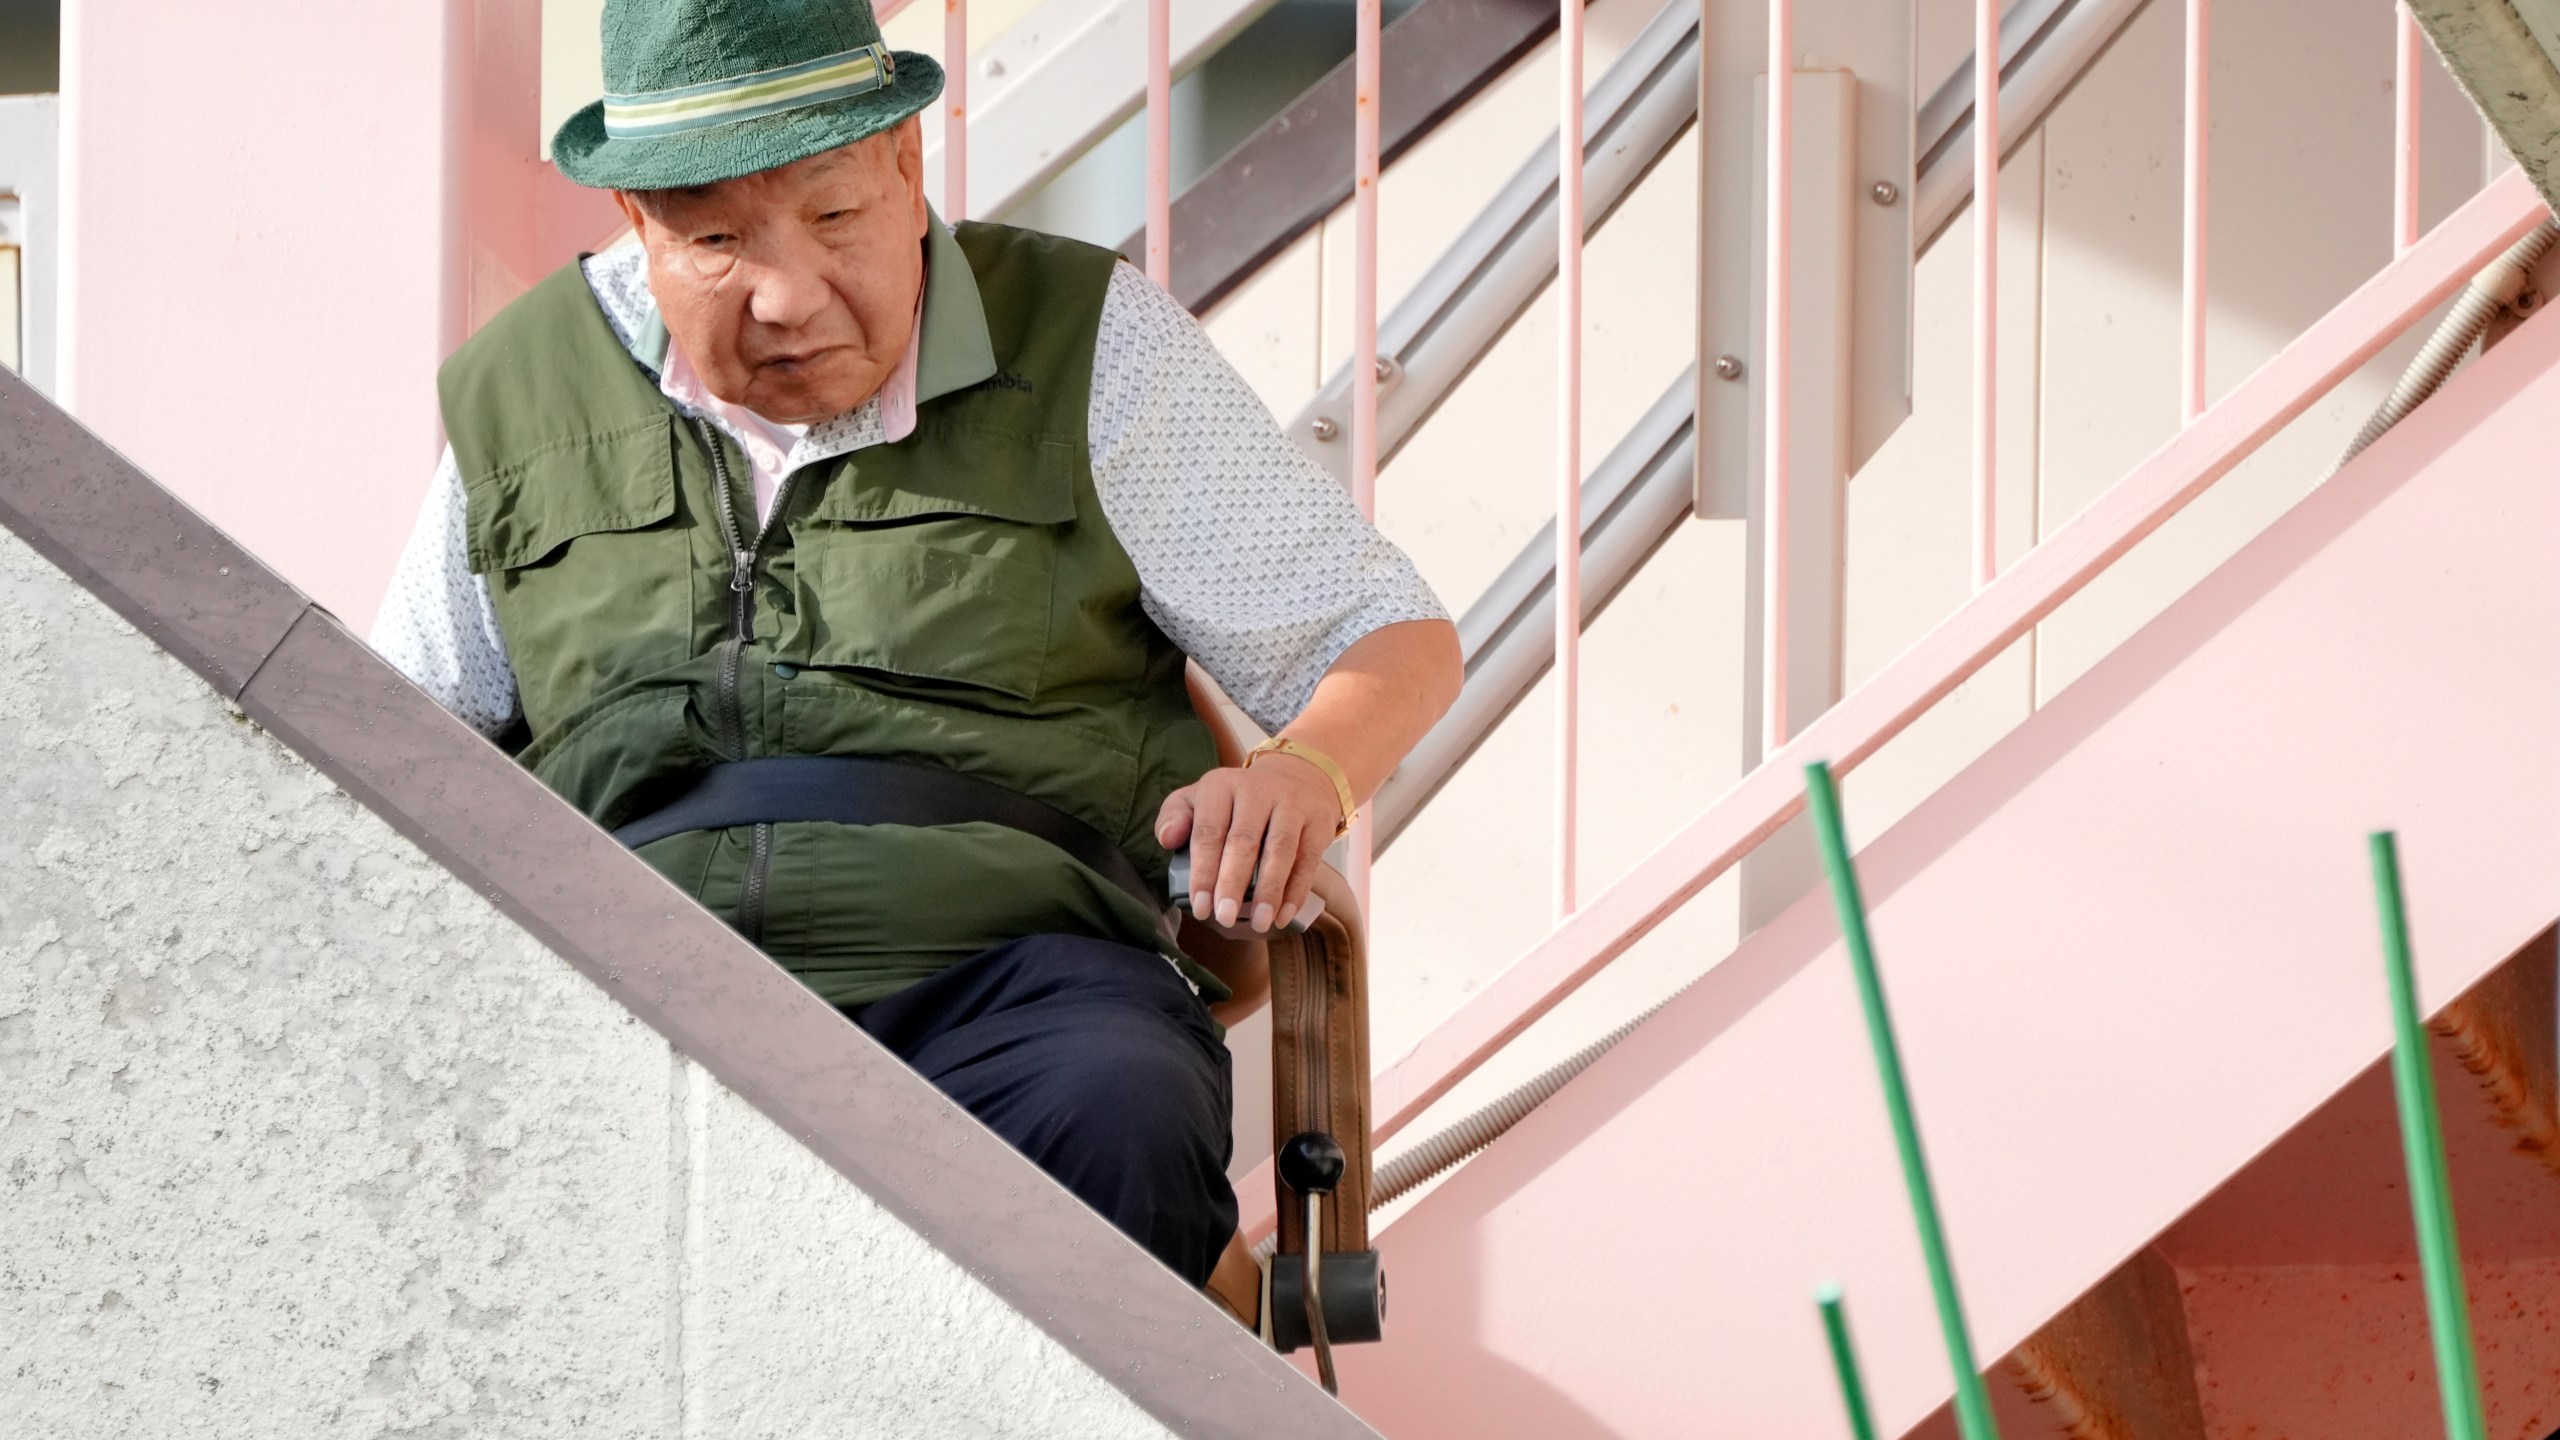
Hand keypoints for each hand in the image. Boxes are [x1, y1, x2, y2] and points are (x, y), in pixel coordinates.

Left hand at [1155, 752, 1345, 932]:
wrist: (1298, 778)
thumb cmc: (1238, 801)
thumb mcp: (1200, 798)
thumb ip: (1175, 816)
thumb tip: (1167, 839)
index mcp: (1221, 785)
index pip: (1208, 831)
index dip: (1203, 871)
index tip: (1200, 907)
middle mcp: (1257, 790)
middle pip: (1243, 841)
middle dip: (1232, 883)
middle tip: (1224, 917)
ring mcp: (1291, 804)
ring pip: (1280, 850)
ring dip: (1268, 890)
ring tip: (1259, 922)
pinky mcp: (1318, 822)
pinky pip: (1308, 859)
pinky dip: (1295, 891)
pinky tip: (1283, 916)